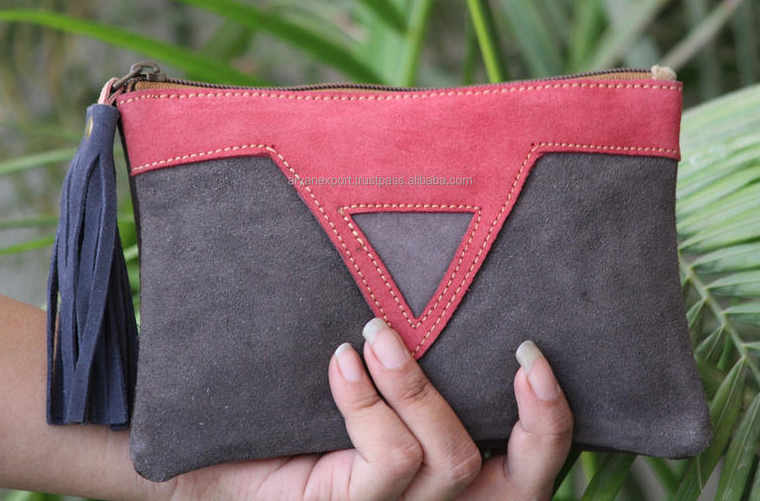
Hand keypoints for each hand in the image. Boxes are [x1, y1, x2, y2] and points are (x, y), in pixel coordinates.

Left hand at [168, 318, 572, 500]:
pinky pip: (388, 459)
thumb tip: (428, 280)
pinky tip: (340, 363)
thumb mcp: (359, 385)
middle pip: (521, 488)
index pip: (528, 474)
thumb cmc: (285, 416)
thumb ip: (400, 360)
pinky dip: (368, 401)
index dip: (552, 421)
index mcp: (445, 477)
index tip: (531, 352)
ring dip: (419, 385)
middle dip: (538, 420)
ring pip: (450, 459)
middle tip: (522, 354)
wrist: (208, 457)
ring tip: (378, 334)